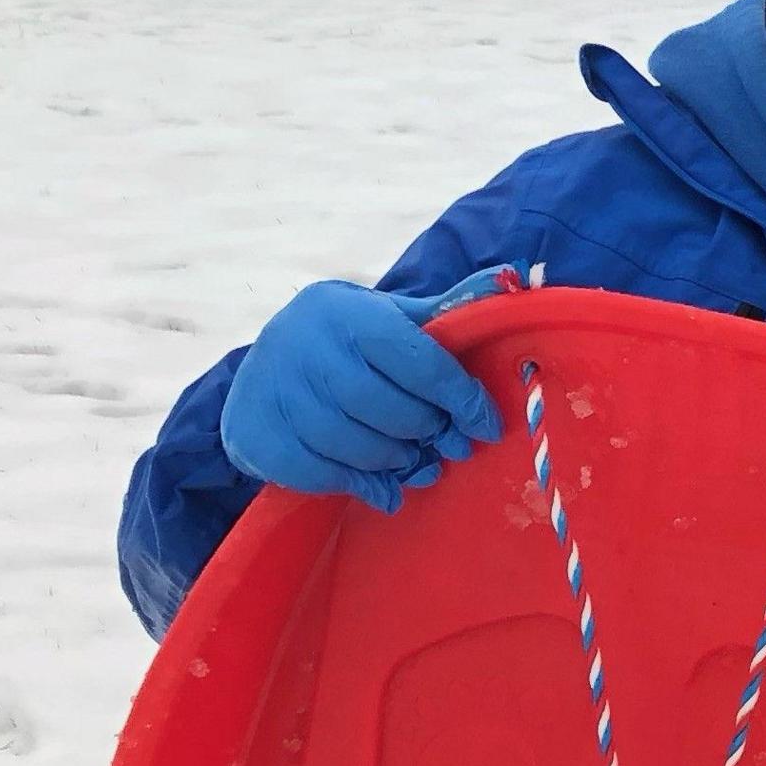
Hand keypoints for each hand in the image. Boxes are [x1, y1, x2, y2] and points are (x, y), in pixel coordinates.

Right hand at [218, 269, 517, 511]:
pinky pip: (315, 470)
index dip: (460, 398)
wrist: (264, 362)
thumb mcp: (391, 315)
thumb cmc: (347, 339)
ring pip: (352, 443)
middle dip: (425, 431)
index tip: (486, 426)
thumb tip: (512, 279)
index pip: (419, 361)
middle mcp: (305, 345)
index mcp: (348, 312)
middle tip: (444, 443)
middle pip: (387, 408)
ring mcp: (273, 389)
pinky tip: (379, 485)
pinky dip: (355, 483)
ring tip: (412, 460)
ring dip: (395, 460)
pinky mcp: (253, 431)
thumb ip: (448, 310)